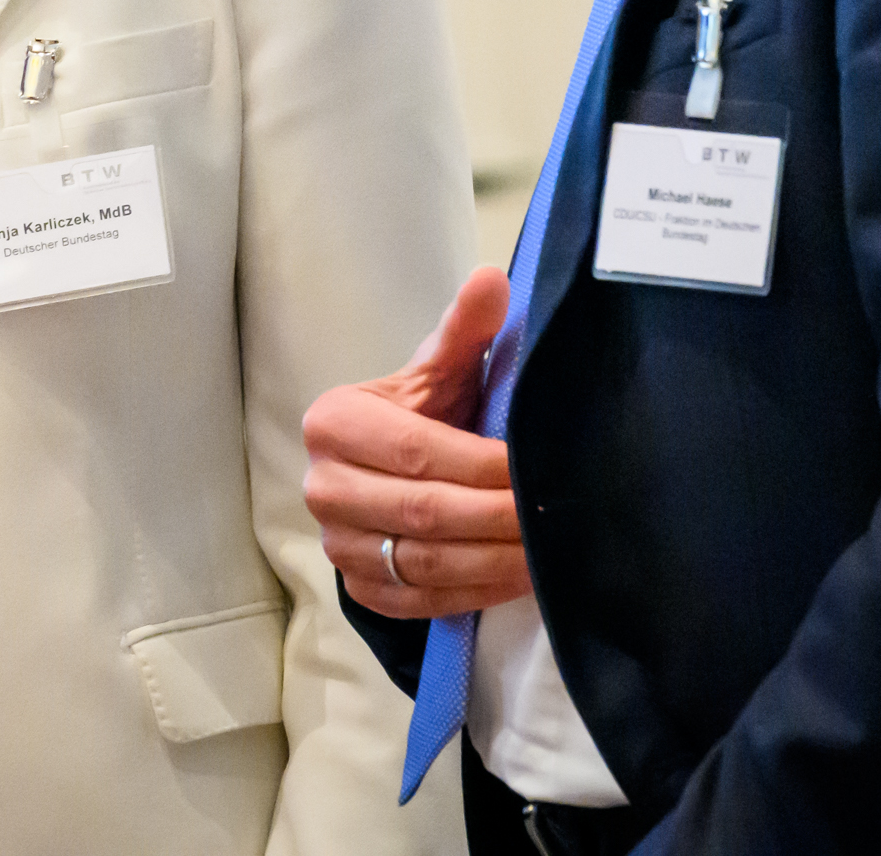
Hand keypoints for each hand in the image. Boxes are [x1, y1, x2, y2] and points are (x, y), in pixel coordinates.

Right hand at [303, 266, 532, 618]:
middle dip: (499, 516)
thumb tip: (494, 280)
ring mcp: (337, 544)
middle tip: (557, 515)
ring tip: (550, 552)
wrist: (383, 475)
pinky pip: (421, 600)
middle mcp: (323, 486)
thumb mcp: (439, 372)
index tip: (538, 469)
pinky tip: (519, 578)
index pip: (418, 451)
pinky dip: (475, 592)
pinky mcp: (359, 588)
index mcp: (335, 424)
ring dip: (495, 560)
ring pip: (425, 562)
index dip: (484, 465)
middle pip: (425, 510)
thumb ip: (465, 331)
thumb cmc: (419, 417)